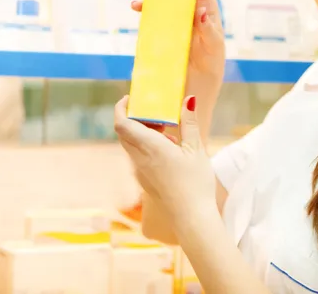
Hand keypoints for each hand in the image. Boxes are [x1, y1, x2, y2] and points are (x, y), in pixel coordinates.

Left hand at [114, 95, 217, 225]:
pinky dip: (145, 145)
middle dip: (133, 117)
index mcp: (150, 148)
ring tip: (166, 129)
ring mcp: (140, 172)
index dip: (120, 108)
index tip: (130, 97)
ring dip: (141, 132)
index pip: (122, 123)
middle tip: (153, 110)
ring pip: (130, 145)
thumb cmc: (196, 183)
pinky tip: (168, 149)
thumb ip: (190, 122)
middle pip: (123, 133)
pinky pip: (137, 157)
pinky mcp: (145, 181)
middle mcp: (139, 159)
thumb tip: (188, 100)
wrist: (191, 219)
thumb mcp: (196, 149)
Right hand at [132, 0, 225, 82]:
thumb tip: (201, 11)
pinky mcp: (166, 34)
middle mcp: (193, 14)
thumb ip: (209, 32)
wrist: (196, 89)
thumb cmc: (211, 67)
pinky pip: (155, 17)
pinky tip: (137, 9)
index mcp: (208, 13)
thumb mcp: (214, 49)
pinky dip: (145, 10)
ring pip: (165, 1)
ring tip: (137, 2)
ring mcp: (178, 23)